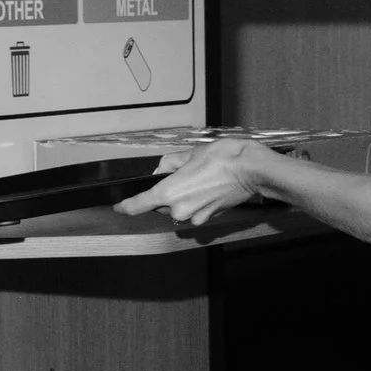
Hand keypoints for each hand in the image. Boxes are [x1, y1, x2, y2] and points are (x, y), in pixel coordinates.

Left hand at [119, 134, 272, 228]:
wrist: (252, 170)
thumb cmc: (223, 158)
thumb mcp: (190, 153)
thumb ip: (169, 164)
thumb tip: (161, 170)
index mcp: (169, 192)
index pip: (138, 205)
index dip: (125, 206)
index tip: (118, 207)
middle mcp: (179, 209)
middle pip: (161, 205)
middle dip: (165, 192)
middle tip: (180, 174)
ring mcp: (195, 216)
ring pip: (178, 208)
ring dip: (182, 196)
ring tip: (198, 178)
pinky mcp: (209, 217)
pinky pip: (194, 210)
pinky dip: (196, 201)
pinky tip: (207, 186)